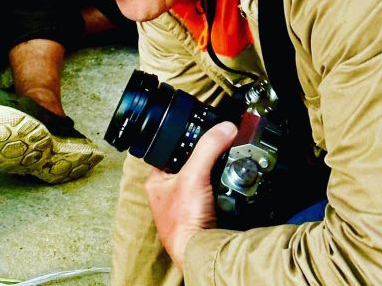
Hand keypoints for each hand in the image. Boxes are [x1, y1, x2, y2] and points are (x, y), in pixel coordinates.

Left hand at [145, 121, 236, 270]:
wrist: (200, 253)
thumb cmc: (183, 220)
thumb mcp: (195, 174)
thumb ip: (209, 147)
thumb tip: (224, 128)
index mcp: (155, 181)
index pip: (168, 151)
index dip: (184, 141)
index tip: (200, 133)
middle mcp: (167, 194)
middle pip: (188, 167)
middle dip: (203, 161)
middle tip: (216, 152)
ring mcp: (183, 208)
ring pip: (201, 183)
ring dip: (213, 178)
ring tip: (222, 169)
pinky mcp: (200, 218)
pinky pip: (212, 198)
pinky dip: (220, 193)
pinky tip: (226, 190)